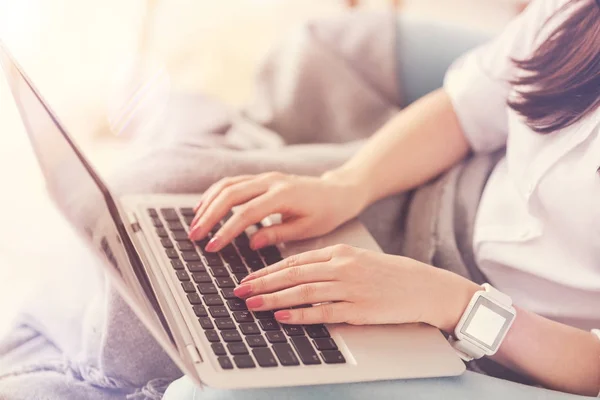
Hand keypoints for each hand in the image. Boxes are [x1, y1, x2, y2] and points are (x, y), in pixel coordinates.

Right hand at [188, 172, 365, 251]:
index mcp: (284, 195)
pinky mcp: (262, 178)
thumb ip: (278, 234)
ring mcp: (265, 177)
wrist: (338, 191)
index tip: (213, 246)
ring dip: (208, 203)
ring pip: (228, 185)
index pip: (247, 212)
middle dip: (209, 215)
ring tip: (195, 223)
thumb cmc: (327, 212)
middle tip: (195, 236)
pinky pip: (233, 182)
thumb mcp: (308, 229)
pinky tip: (205, 206)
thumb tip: (252, 243)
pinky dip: (216, 193)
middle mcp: (271, 181)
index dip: (227, 230)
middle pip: (230, 194)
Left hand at [233, 244, 479, 331]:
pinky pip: (323, 312)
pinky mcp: (359, 309)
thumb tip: (296, 272)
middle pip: (293, 275)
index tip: (248, 277)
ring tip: (252, 304)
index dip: (268, 270)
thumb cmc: (390, 273)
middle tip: (239, 290)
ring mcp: (350, 288)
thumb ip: (328, 263)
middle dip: (262, 283)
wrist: (425, 286)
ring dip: (274, 299)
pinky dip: (300, 315)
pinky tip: (282, 317)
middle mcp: (342, 267)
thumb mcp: (357, 259)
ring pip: (303, 292)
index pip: (295, 261)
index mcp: (340, 252)